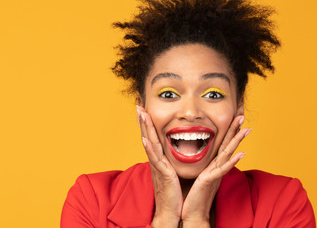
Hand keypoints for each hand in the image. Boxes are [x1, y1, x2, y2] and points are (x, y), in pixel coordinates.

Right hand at [137, 106, 181, 227]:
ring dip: (145, 128)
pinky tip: (145, 139)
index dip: (148, 123)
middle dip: (143, 120)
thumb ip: (172, 161)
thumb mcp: (173, 171)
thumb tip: (177, 151)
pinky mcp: (162, 173)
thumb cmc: (174, 193)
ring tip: (140, 114)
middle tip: (139, 105)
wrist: (171, 211)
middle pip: (148, 136)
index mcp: (159, 159)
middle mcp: (156, 160)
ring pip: (149, 143)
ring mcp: (157, 166)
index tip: (145, 109)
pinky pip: (155, 159)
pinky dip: (149, 148)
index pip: (152, 136)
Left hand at [181, 116, 250, 227]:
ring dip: (237, 141)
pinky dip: (232, 162)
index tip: (234, 116)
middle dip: (235, 130)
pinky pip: (223, 169)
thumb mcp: (199, 173)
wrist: (193, 212)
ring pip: (228, 154)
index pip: (222, 143)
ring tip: (246, 129)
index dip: (228, 130)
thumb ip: (203, 163)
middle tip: (243, 115)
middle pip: (228, 145)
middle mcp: (217, 167)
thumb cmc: (194, 194)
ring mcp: (216, 173)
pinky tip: (241, 154)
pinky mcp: (211, 180)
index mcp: (213, 164)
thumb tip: (200, 152)